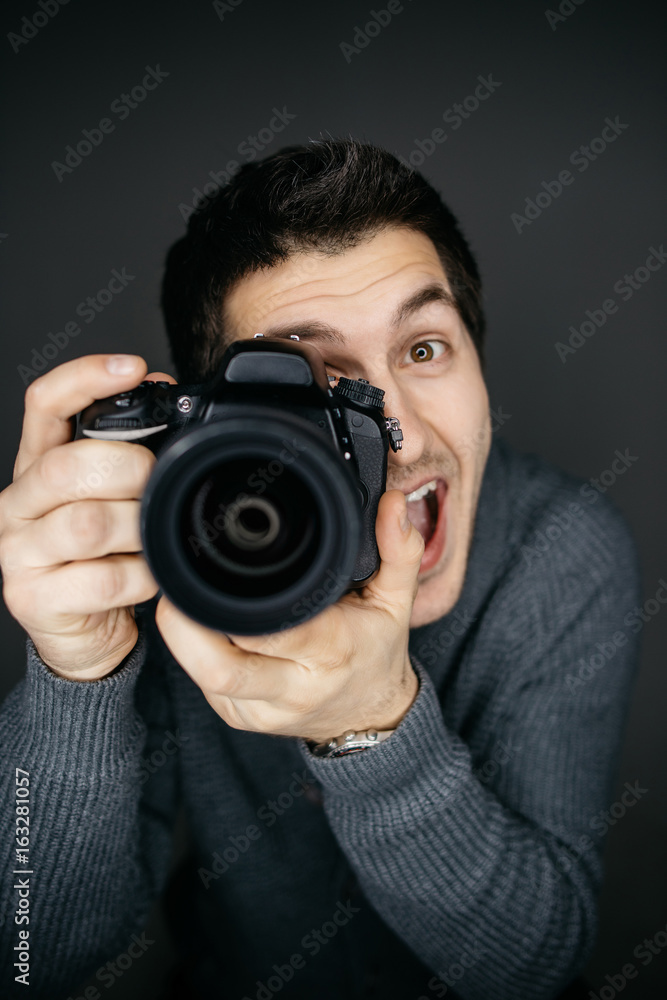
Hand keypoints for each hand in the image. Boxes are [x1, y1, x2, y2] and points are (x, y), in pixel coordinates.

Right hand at [0, 355, 172, 679]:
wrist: (81, 630)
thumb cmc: (99, 555)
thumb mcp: (108, 496)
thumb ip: (124, 448)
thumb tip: (161, 389)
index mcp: (36, 466)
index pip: (45, 405)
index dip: (85, 378)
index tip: (132, 367)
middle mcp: (17, 503)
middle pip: (66, 467)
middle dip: (128, 469)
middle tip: (157, 483)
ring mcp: (18, 553)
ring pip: (86, 524)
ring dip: (137, 527)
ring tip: (154, 535)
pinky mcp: (32, 599)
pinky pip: (101, 579)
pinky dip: (141, 576)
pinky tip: (149, 575)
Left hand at [155, 489, 423, 741]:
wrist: (369, 716)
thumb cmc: (377, 651)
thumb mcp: (398, 601)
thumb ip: (398, 550)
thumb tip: (392, 503)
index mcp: (332, 652)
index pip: (276, 631)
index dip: (237, 603)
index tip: (216, 566)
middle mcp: (294, 688)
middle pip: (222, 668)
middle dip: (186, 627)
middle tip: (176, 585)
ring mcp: (262, 710)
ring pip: (204, 676)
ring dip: (185, 637)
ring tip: (184, 599)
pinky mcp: (239, 718)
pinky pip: (202, 684)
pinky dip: (196, 651)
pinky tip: (206, 627)